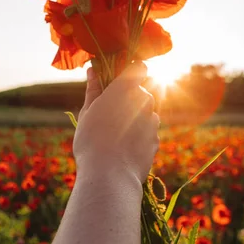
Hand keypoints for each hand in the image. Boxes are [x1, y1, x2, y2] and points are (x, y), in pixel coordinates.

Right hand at [73, 62, 159, 183]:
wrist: (110, 176)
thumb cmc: (92, 140)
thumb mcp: (87, 112)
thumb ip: (94, 89)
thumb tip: (93, 70)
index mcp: (125, 88)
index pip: (139, 67)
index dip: (132, 71)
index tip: (119, 81)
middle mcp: (144, 99)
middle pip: (140, 92)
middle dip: (129, 99)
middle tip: (110, 115)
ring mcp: (153, 120)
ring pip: (145, 112)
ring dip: (135, 117)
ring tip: (115, 135)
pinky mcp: (156, 139)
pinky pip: (148, 131)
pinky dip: (139, 135)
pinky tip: (124, 148)